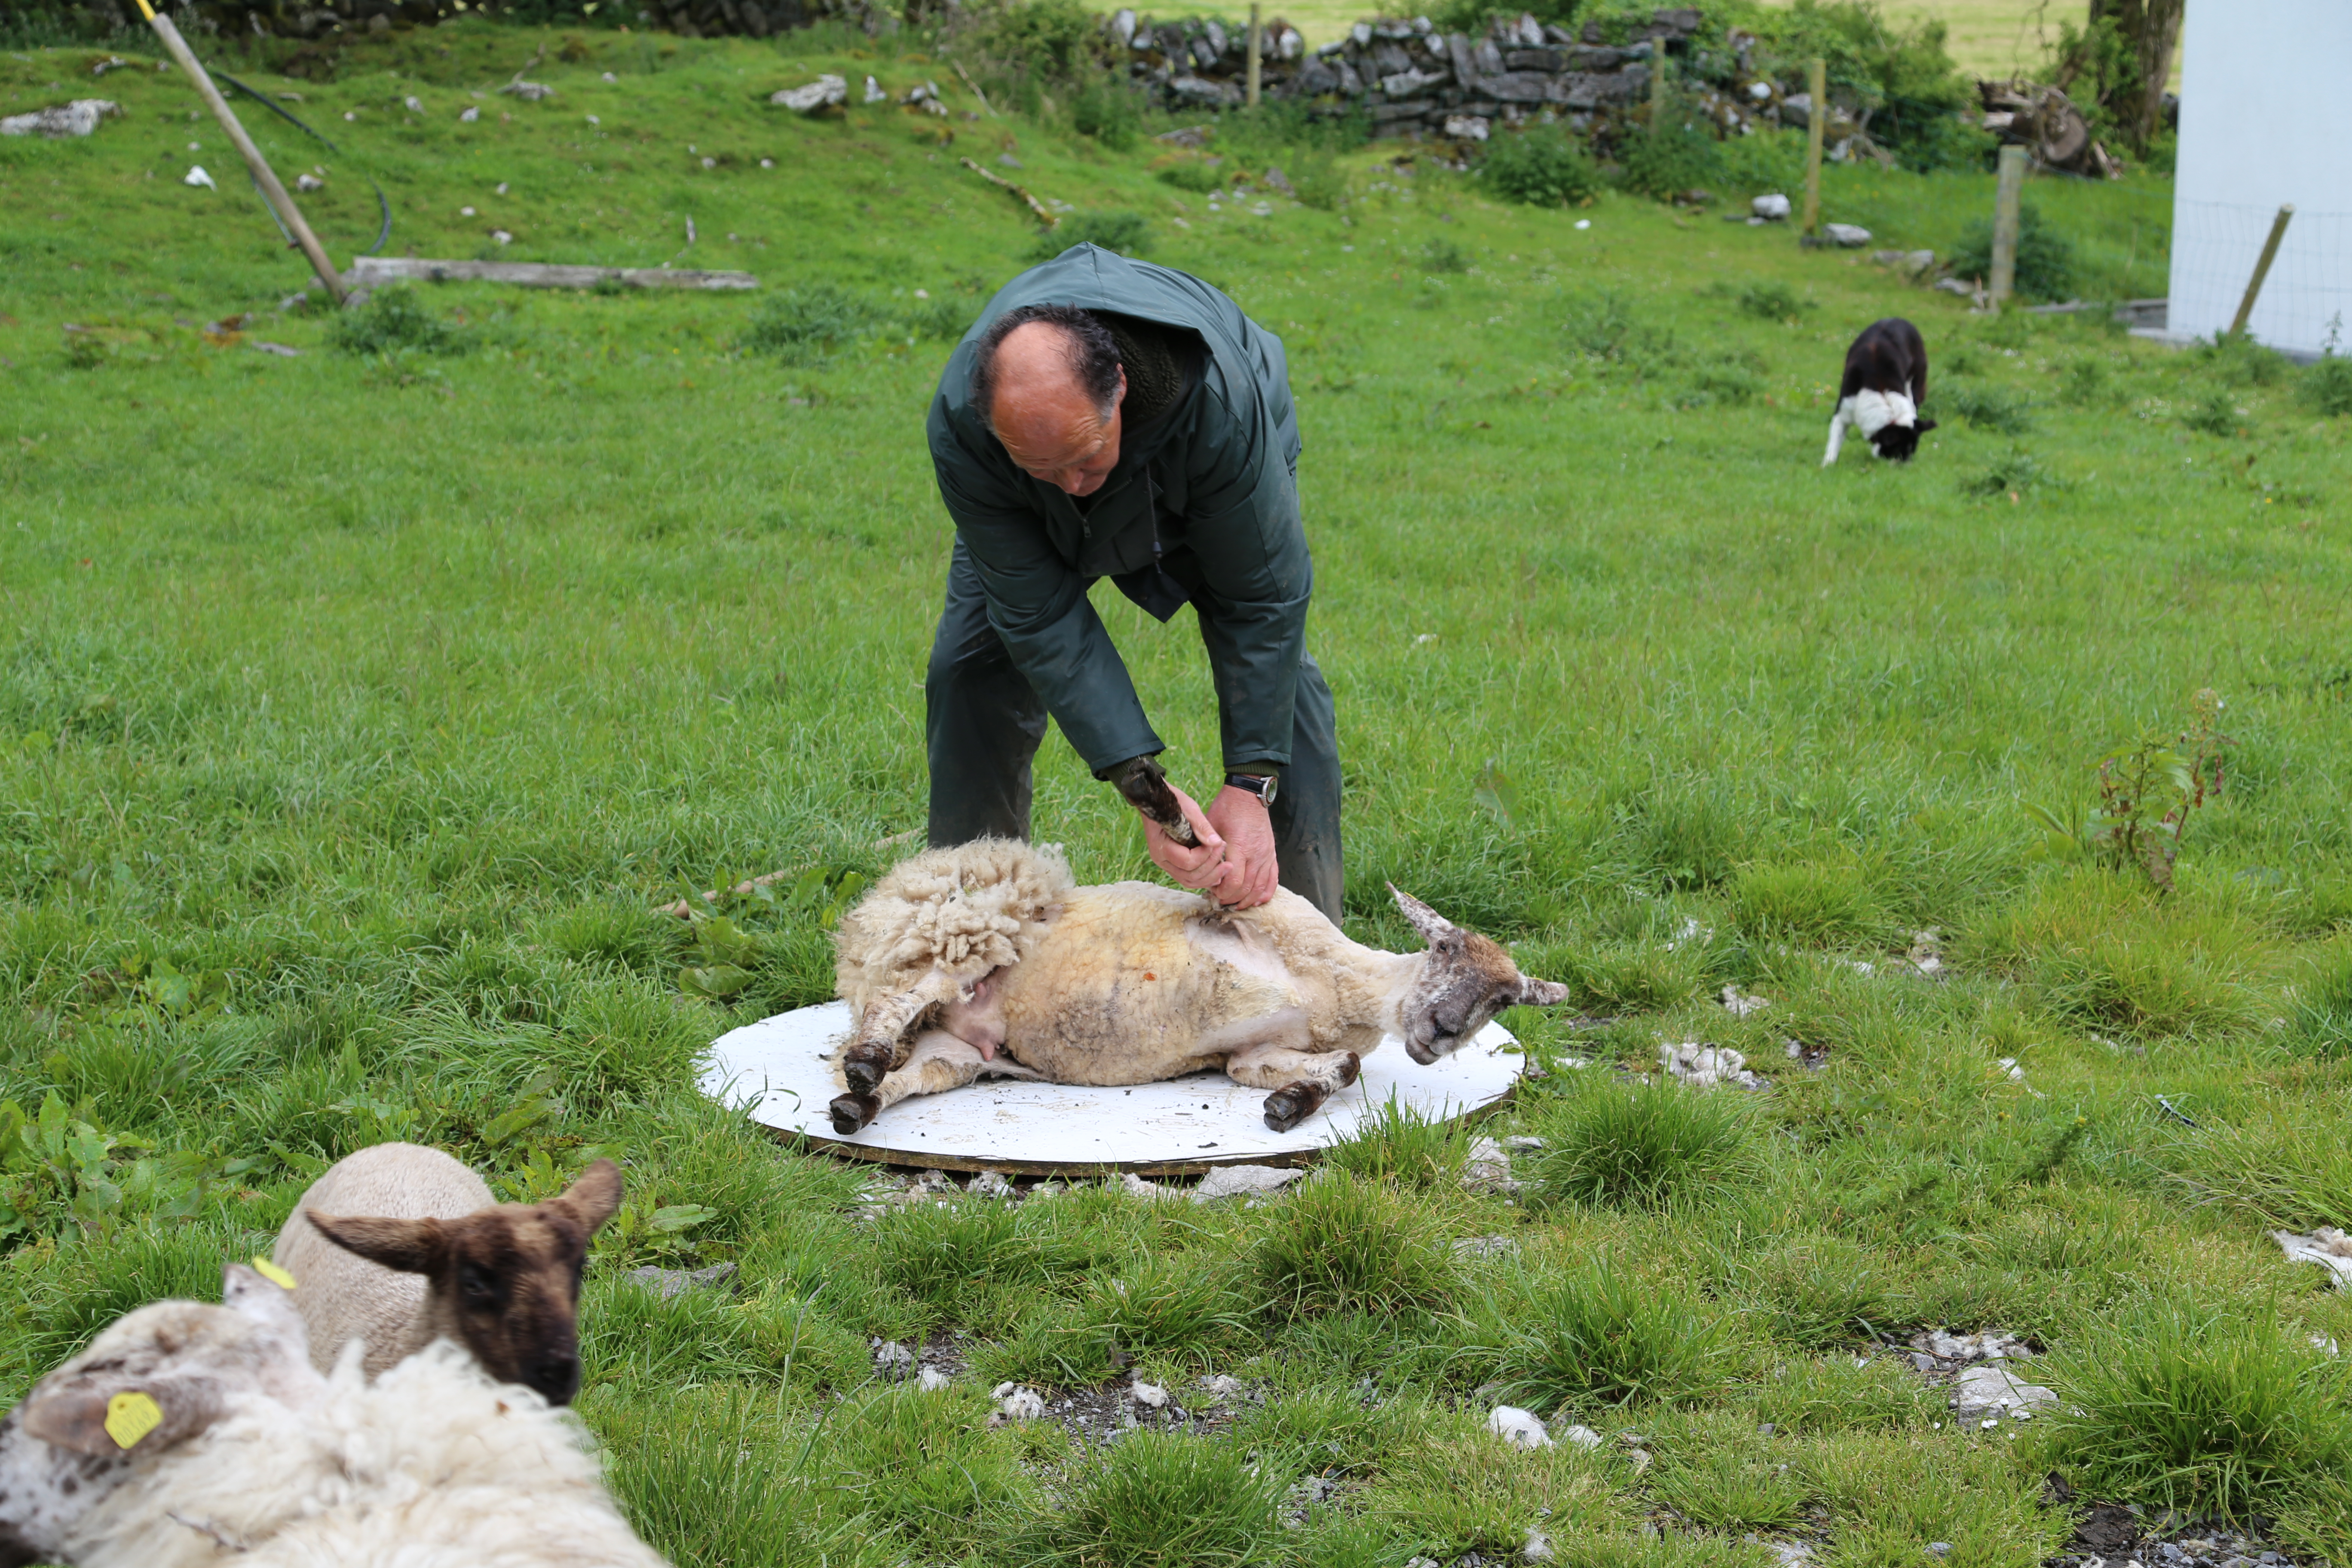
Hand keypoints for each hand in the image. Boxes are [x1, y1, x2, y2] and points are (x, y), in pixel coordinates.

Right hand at [1139, 782, 1227, 892]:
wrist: (1156, 800)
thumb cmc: (1171, 801)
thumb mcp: (1188, 807)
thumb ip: (1202, 826)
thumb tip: (1217, 843)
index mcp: (1161, 846)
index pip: (1188, 862)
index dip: (1206, 855)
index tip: (1218, 843)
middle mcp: (1161, 859)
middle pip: (1190, 876)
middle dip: (1212, 868)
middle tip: (1227, 857)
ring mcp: (1166, 863)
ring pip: (1189, 881)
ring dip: (1210, 877)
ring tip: (1227, 868)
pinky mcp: (1173, 864)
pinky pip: (1188, 878)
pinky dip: (1204, 878)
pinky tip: (1218, 874)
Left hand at [1204, 784, 1278, 909]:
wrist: (1248, 795)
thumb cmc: (1226, 809)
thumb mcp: (1210, 825)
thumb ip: (1207, 848)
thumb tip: (1203, 871)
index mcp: (1239, 847)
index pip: (1233, 881)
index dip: (1222, 892)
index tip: (1213, 892)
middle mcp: (1256, 854)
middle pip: (1246, 888)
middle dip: (1232, 898)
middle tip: (1220, 900)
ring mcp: (1266, 855)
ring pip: (1260, 888)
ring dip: (1248, 900)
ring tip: (1236, 904)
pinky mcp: (1272, 854)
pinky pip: (1273, 879)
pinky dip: (1265, 893)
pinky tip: (1256, 900)